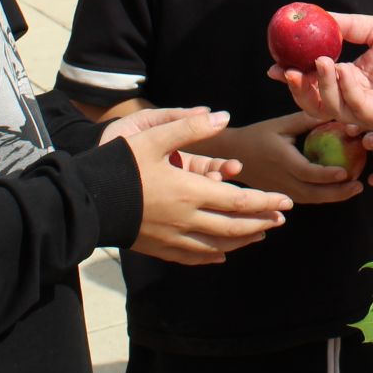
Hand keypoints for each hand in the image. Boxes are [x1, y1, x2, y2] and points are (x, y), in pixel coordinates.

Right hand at [105, 110, 291, 264]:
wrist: (85, 200)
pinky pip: (192, 256)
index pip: (239, 202)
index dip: (265, 202)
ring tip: (260, 235)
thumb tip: (225, 116)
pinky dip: (212, 255)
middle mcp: (186, 220)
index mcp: (191, 192)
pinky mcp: (157, 247)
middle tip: (281, 220)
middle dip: (260, 223)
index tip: (286, 202)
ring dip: (242, 240)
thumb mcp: (155, 137)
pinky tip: (220, 254)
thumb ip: (191, 126)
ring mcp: (172, 237)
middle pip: (234, 227)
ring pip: (217, 245)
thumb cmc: (120, 164)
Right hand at [223, 112, 366, 204]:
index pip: (307, 172)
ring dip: (332, 197)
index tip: (345, 172)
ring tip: (353, 189)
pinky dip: (321, 197)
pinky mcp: (280, 195)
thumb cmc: (257, 135)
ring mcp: (280, 190)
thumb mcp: (280, 124)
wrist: (232, 154)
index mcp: (282, 159)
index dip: (326, 174)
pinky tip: (336, 191)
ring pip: (310, 200)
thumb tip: (333, 111)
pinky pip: (304, 199)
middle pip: (312, 193)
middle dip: (337, 193)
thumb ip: (305, 119)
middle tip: (359, 186)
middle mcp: (282, 179)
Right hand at [271, 12, 372, 131]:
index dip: (293, 79)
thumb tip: (317, 16)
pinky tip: (346, 70)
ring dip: (322, 86)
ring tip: (323, 62)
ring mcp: (368, 112)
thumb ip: (346, 25)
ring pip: (333, 109)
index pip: (314, 86)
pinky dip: (347, 89)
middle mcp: (355, 98)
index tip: (275, 67)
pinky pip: (357, 107)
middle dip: (298, 90)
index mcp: (349, 80)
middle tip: (287, 71)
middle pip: (316, 105)